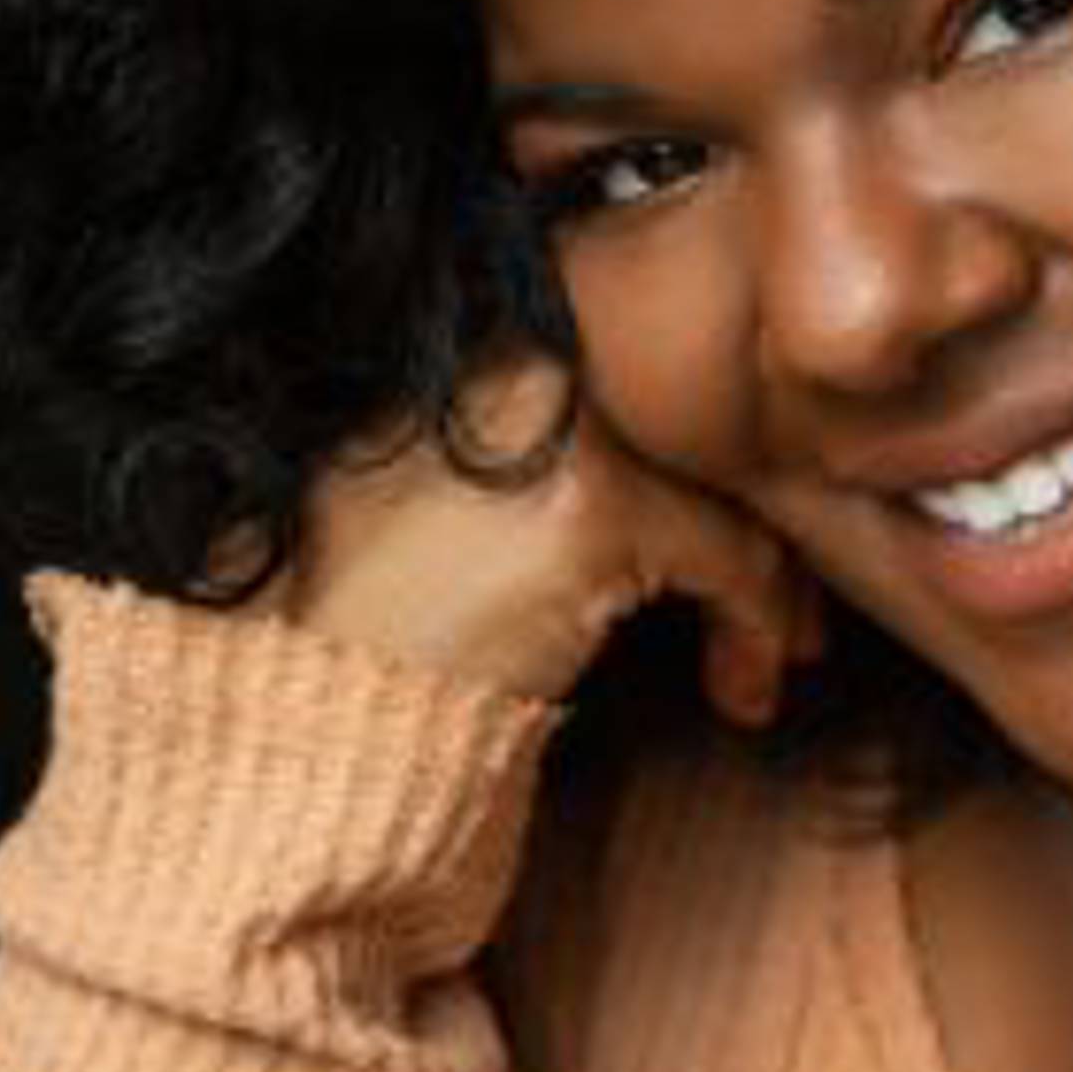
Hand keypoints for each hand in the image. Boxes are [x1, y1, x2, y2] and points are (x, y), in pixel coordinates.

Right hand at [247, 357, 823, 722]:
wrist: (296, 730)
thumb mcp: (432, 505)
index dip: (695, 459)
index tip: (722, 541)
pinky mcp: (593, 510)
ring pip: (728, 483)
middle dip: (750, 511)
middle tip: (776, 608)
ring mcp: (553, 427)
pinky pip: (732, 555)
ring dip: (768, 579)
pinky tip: (743, 690)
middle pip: (696, 417)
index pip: (641, 373)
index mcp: (471, 341)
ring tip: (771, 657)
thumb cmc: (357, 640)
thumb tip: (662, 465)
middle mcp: (513, 355)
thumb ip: (531, 457)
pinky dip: (758, 624)